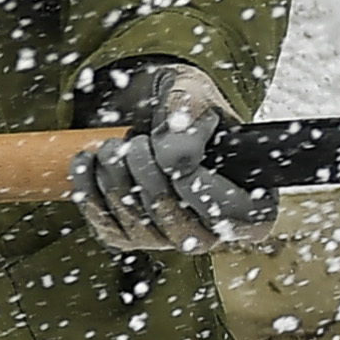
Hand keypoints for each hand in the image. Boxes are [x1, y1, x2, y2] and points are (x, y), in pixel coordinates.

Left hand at [71, 60, 272, 252]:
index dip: (207, 195)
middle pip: (183, 231)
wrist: (155, 112)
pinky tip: (87, 161)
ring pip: (141, 229)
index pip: (242, 222)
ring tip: (113, 145)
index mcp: (252, 202)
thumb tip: (173, 159)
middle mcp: (213, 232)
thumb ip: (190, 122)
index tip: (178, 164)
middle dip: (151, 183)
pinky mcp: (130, 237)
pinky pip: (108, 228)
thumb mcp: (195, 100)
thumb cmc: (189, 107)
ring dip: (117, 183)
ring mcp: (169, 239)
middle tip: (136, 143)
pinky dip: (91, 194)